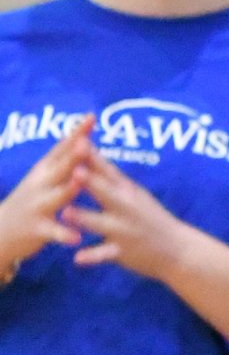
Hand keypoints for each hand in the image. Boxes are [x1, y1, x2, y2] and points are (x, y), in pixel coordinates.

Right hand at [0, 118, 92, 277]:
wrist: (1, 231)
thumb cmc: (32, 200)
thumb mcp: (43, 178)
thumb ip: (61, 161)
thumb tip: (78, 137)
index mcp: (45, 170)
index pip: (63, 147)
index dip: (77, 132)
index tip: (92, 117)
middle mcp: (40, 183)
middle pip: (59, 167)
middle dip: (73, 155)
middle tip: (86, 143)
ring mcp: (37, 205)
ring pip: (56, 196)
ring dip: (69, 188)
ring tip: (81, 180)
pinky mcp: (37, 229)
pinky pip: (53, 231)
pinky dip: (64, 234)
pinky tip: (76, 238)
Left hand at [68, 142, 192, 282]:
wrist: (178, 250)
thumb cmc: (151, 218)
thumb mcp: (134, 193)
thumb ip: (109, 176)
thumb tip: (88, 149)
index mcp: (126, 191)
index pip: (107, 170)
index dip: (91, 156)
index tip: (77, 140)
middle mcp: (126, 208)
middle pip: (104, 192)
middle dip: (89, 181)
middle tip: (74, 170)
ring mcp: (124, 230)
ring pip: (100, 223)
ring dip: (83, 218)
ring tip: (66, 213)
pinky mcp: (122, 252)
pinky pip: (104, 255)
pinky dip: (92, 257)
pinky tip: (77, 259)